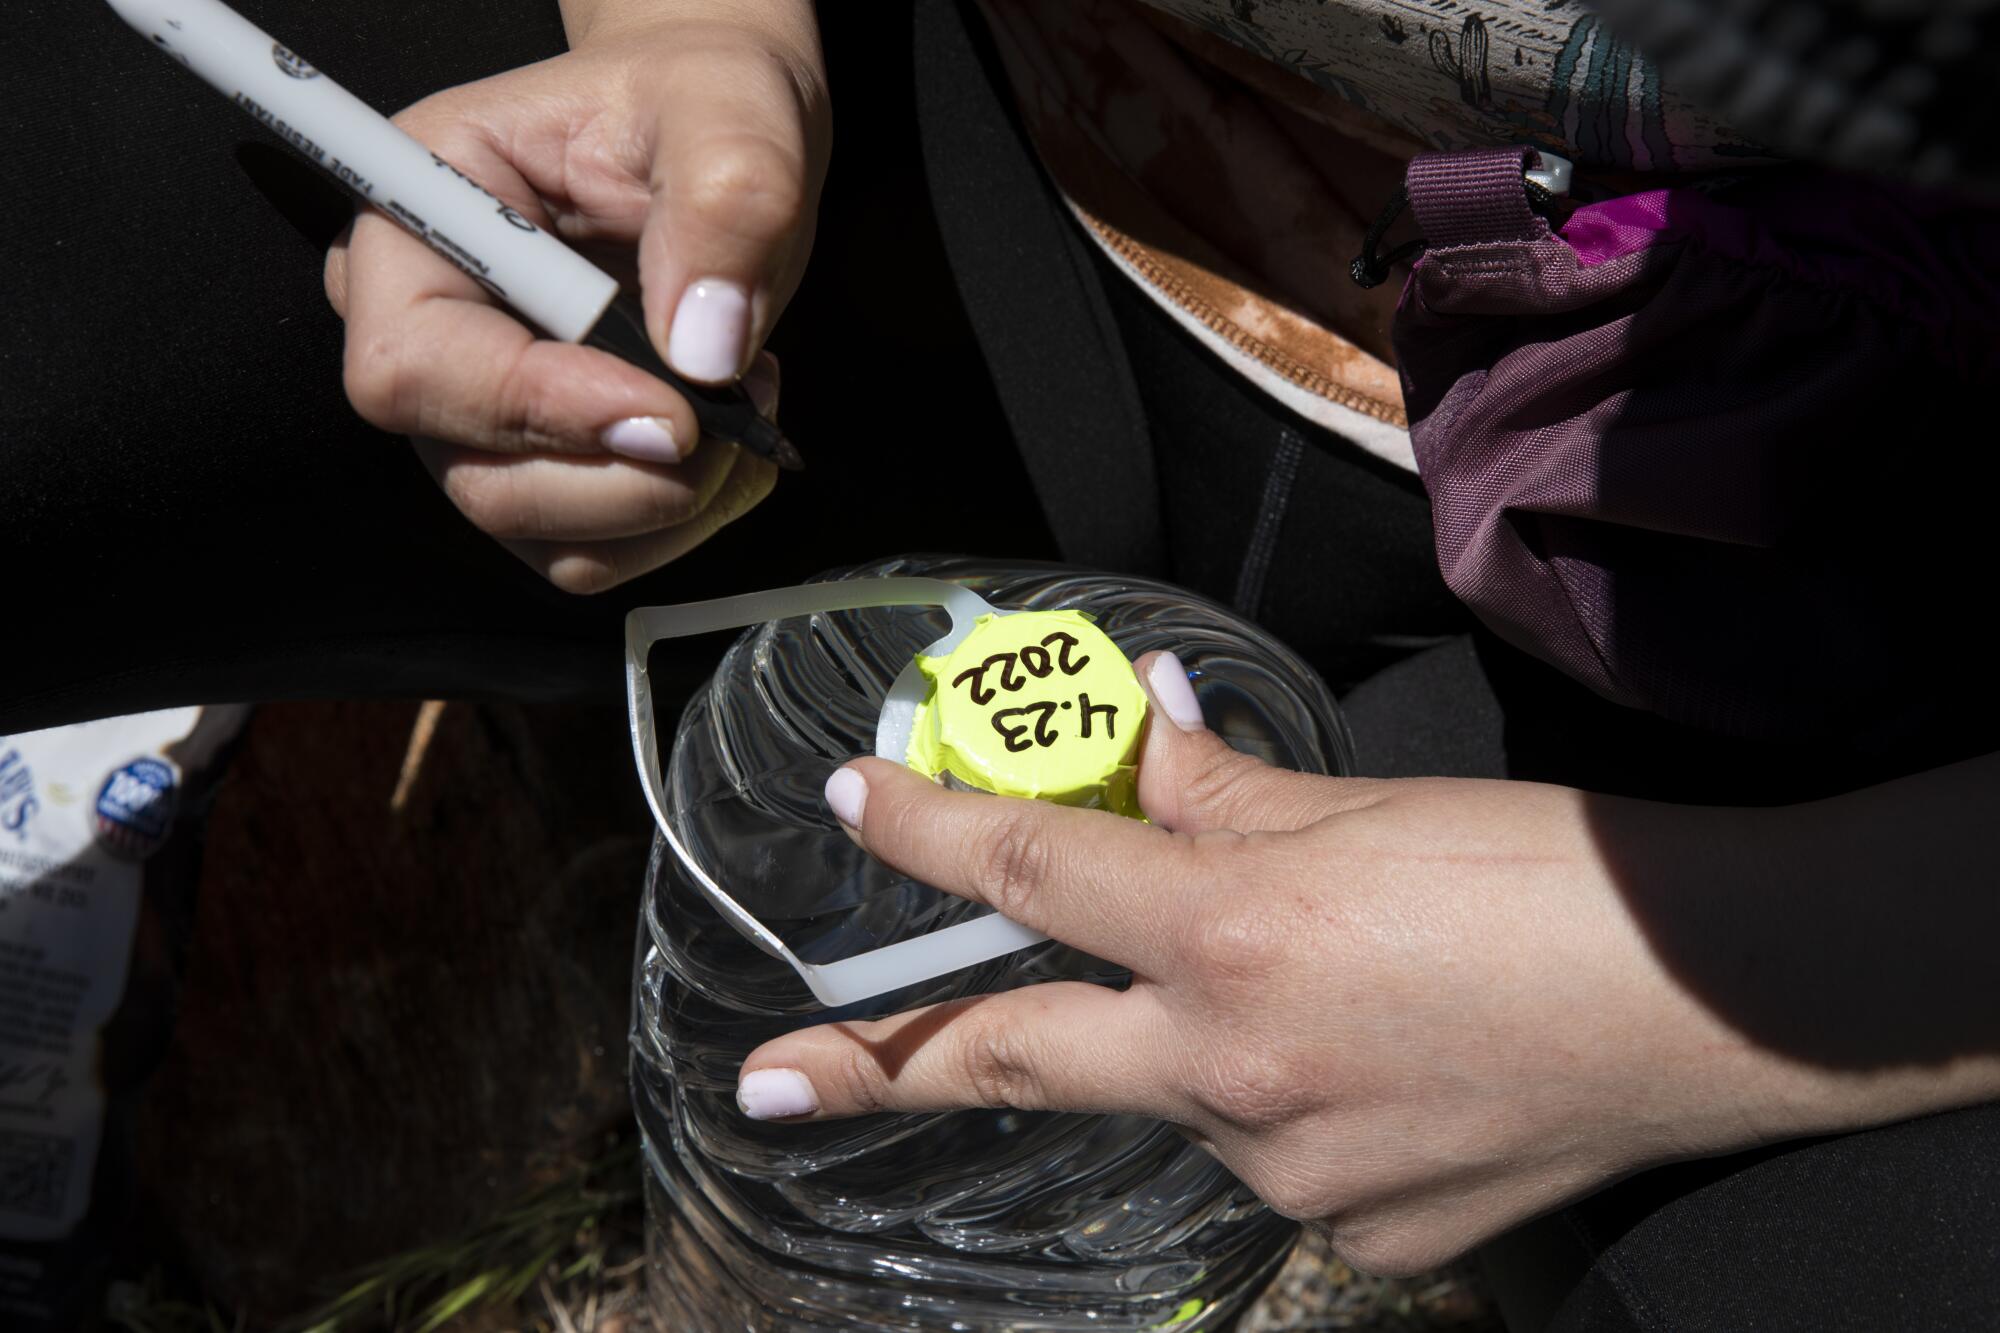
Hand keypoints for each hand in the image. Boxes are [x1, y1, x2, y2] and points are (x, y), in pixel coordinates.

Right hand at [322, 5, 825, 590]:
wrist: (720, 142)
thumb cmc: (698, 108)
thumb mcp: (730, 113)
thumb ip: (725, 206)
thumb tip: (704, 348)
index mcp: (417, 218)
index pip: (416, 367)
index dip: (540, 408)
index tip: (674, 412)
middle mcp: (425, 331)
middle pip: (478, 478)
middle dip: (631, 476)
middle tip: (735, 407)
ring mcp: (478, 417)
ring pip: (546, 537)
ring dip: (671, 502)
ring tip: (742, 399)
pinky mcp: (543, 470)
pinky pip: (599, 553)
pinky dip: (683, 518)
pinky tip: (725, 431)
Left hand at [736, 652, 1842, 1274]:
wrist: (1718, 1001)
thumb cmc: (1550, 878)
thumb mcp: (1366, 805)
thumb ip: (1221, 783)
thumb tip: (1141, 727)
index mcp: (1232, 931)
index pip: (1032, 864)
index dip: (929, 822)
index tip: (853, 800)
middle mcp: (1231, 1069)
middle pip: (1014, 1057)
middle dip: (878, 1069)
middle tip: (769, 1084)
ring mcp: (1284, 1174)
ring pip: (1170, 1100)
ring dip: (1179, 1050)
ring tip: (1307, 996)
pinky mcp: (1350, 1237)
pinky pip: (1271, 1168)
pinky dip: (1285, 1110)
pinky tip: (1375, 1067)